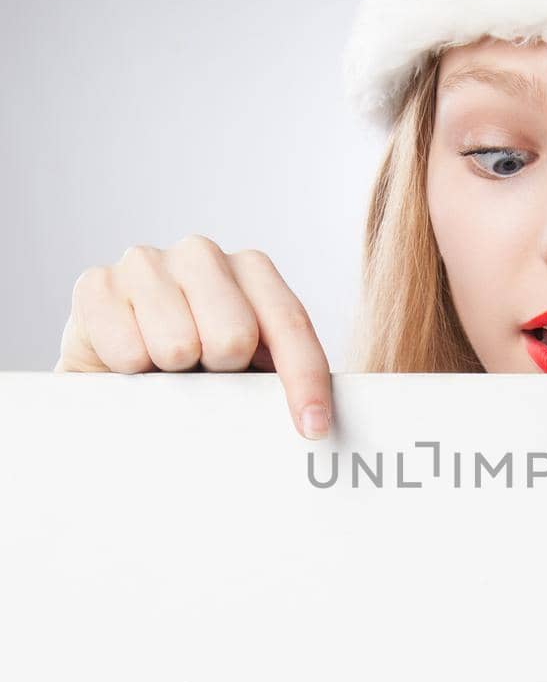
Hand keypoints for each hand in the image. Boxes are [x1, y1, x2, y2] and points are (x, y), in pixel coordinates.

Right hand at [55, 235, 332, 438]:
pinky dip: (131, 372)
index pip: (290, 323)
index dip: (305, 378)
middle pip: (234, 335)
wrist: (114, 373)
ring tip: (165, 369)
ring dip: (173, 374)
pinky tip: (129, 364)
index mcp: (252, 271)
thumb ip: (279, 380)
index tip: (313, 426)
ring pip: (179, 345)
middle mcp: (202, 255)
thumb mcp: (245, 373)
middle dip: (223, 373)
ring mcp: (147, 262)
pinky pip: (129, 350)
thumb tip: (315, 421)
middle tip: (205, 375)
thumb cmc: (194, 372)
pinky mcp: (96, 284)